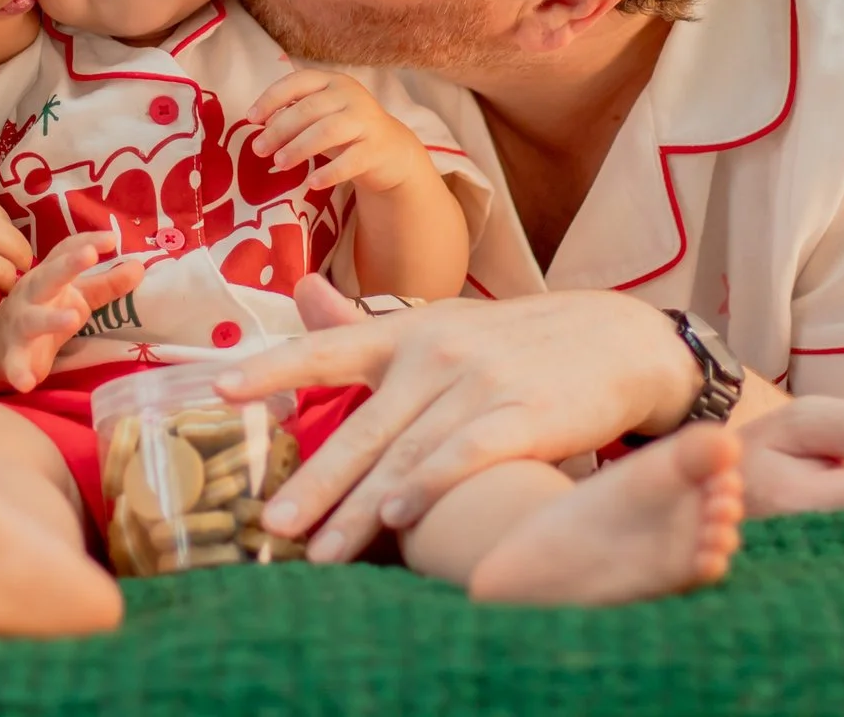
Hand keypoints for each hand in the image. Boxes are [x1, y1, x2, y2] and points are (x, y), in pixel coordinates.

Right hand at [0, 236, 144, 394]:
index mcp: (48, 275)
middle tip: (89, 255)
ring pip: (32, 320)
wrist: (0, 343)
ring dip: (51, 319)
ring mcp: (19, 324)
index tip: (110, 238)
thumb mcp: (77, 295)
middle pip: (47, 277)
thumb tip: (140, 266)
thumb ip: (107, 283)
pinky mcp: (12, 355)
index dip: (85, 241)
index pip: (64, 251)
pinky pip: (14, 364)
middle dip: (67, 266)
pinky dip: (18, 372)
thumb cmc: (46, 310)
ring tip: (74, 318)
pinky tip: (28, 382)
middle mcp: (31, 294)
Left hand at [215, 275, 699, 562]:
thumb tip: (300, 292)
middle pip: (363, 427)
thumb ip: (365, 324)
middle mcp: (437, 352)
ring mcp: (481, 383)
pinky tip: (401, 518)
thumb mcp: (440, 320)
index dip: (275, 367)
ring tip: (323, 552)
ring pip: (407, 455)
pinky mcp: (526, 416)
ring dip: (362, 509)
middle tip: (273, 528)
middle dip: (316, 482)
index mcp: (409, 329)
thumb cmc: (518, 341)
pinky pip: (467, 456)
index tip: (223, 389)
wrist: (620, 341)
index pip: (330, 348)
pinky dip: (431, 486)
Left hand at [248, 70, 438, 195]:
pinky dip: (329, 172)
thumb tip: (262, 123)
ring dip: (299, 147)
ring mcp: (366, 120)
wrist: (390, 152)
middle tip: (259, 149)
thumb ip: (293, 115)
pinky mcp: (377, 148)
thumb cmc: (345, 132)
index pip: (298, 82)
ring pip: (328, 131)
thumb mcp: (319, 118)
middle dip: (280, 129)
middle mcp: (351, 95)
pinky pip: (351, 160)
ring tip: (279, 163)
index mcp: (332, 82)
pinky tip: (312, 183)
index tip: (251, 118)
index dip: (271, 98)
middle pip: (310, 108)